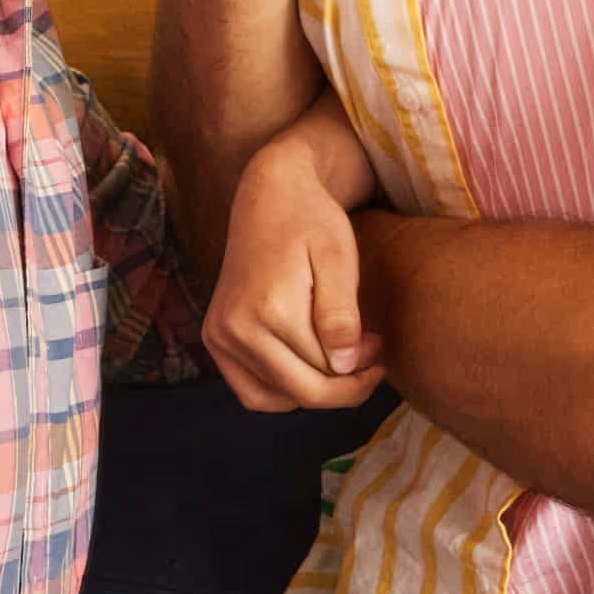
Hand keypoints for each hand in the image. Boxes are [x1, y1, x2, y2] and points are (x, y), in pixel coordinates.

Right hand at [203, 138, 386, 412]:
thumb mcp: (338, 259)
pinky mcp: (214, 337)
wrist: (269, 195)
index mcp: (269, 310)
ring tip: (339, 360)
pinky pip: (249, 390)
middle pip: (300, 391)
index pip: (324, 372)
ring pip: (274, 398)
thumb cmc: (311, 221)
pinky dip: (280, 390)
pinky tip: (306, 367)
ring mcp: (219, 336)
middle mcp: (235, 329)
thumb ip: (341, 315)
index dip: (360, 369)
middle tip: (370, 359)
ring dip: (312, 391)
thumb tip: (344, 367)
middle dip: (342, 385)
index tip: (379, 344)